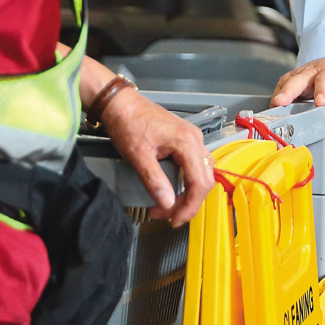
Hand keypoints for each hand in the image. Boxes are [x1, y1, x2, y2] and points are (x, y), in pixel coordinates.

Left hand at [98, 88, 214, 226]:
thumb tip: (168, 204)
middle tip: (167, 216)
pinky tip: (172, 190)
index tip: (174, 220)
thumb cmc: (128, 125)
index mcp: (187, 142)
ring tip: (168, 206)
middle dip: (188, 203)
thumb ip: (154, 180)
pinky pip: (194, 166)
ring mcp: (192, 138)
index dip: (189, 206)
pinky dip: (186, 182)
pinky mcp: (185, 140)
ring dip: (188, 194)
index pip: (199, 182)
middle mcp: (196, 139)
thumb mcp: (138, 155)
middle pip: (205, 180)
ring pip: (201, 174)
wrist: (120, 103)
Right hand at [270, 57, 324, 123]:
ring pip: (287, 81)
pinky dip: (276, 97)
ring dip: (279, 94)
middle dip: (289, 90)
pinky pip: (281, 87)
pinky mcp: (292, 80)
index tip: (320, 102)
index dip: (322, 90)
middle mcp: (313, 71)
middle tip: (282, 101)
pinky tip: (273, 108)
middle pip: (299, 78)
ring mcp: (300, 75)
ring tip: (273, 108)